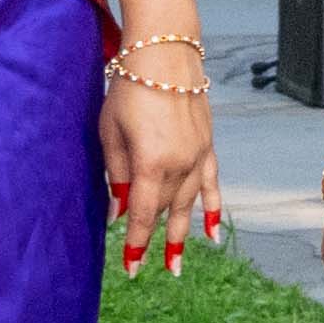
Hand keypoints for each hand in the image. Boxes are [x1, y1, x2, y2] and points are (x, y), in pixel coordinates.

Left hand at [103, 59, 217, 276]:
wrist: (165, 54)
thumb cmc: (129, 89)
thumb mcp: (111, 132)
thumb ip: (117, 174)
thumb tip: (117, 210)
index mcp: (152, 164)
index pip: (142, 214)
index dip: (135, 242)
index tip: (131, 267)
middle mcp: (180, 165)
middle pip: (164, 211)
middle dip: (155, 240)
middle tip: (148, 268)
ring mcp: (198, 156)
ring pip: (188, 204)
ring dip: (182, 233)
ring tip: (176, 262)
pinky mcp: (207, 146)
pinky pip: (212, 184)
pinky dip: (212, 209)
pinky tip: (213, 232)